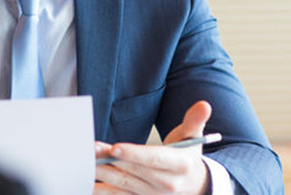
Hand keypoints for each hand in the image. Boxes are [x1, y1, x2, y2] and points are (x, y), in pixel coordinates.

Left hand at [93, 101, 212, 194]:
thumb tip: (204, 105)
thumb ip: (195, 120)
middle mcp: (166, 183)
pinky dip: (104, 191)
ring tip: (87, 162)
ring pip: (124, 184)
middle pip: (134, 171)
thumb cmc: (187, 156)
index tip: (115, 148)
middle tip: (93, 149)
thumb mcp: (194, 137)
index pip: (154, 159)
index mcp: (179, 165)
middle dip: (111, 160)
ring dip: (104, 174)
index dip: (134, 154)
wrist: (193, 185)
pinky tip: (90, 183)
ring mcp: (152, 194)